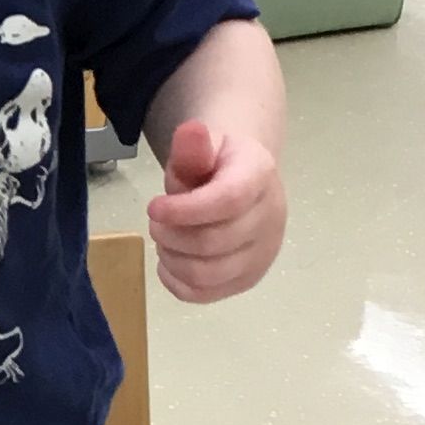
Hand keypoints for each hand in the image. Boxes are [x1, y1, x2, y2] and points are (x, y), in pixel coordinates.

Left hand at [146, 118, 284, 303]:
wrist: (240, 182)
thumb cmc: (215, 164)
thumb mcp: (202, 146)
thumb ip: (193, 145)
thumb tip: (191, 131)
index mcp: (260, 177)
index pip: (228, 201)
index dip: (185, 210)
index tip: (153, 207)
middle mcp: (270, 219)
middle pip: (213, 243)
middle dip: (170, 235)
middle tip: (156, 222)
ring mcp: (262, 255)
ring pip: (207, 274)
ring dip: (172, 258)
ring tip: (165, 239)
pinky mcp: (247, 279)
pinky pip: (204, 294)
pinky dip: (176, 280)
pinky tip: (171, 260)